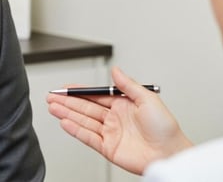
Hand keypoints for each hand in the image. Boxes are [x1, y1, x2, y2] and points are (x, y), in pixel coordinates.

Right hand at [46, 66, 192, 174]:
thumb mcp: (148, 98)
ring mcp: (110, 133)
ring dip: (67, 113)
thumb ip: (128, 85)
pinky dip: (75, 130)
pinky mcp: (108, 148)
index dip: (79, 91)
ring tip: (52, 107)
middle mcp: (115, 118)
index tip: (66, 87)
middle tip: (52, 96)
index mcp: (123, 104)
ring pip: (84, 120)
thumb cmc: (166, 128)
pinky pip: (88, 137)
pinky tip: (65, 123)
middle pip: (86, 107)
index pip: (96, 95)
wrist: (170, 153)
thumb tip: (115, 70)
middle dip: (67, 101)